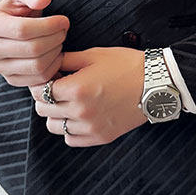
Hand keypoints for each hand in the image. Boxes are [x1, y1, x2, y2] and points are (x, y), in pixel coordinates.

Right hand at [0, 0, 68, 86]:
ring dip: (56, 52)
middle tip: (64, 29)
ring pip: (37, 66)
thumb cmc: (18, 6)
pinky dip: (54, 66)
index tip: (64, 20)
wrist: (10, 25)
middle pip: (32, 49)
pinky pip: (39, 79)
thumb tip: (44, 1)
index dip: (48, 26)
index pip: (22, 30)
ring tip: (60, 39)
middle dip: (55, 38)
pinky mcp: (11, 79)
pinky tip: (56, 53)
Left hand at [29, 47, 146, 147]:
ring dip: (55, 115)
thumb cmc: (126, 65)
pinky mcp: (101, 136)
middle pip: (43, 110)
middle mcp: (80, 111)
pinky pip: (71, 139)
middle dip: (45, 98)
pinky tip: (77, 116)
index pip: (40, 91)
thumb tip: (49, 62)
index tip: (47, 78)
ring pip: (54, 127)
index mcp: (76, 89)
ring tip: (66, 103)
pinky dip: (69, 129)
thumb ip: (67, 59)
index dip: (40, 83)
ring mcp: (90, 127)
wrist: (156, 83)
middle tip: (56, 88)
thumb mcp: (94, 55)